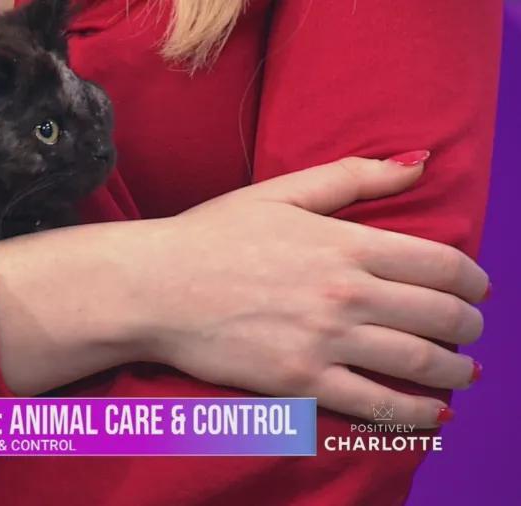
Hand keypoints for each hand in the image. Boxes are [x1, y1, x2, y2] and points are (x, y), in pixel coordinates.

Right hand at [135, 156, 487, 426]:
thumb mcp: (281, 194)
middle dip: (468, 327)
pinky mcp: (300, 381)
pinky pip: (376, 404)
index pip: (441, 264)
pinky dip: (416, 412)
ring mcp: (324, 341)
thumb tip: (420, 163)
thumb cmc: (211, 236)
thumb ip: (353, 177)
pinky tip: (433, 413)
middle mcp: (345, 294)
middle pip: (440, 316)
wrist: (153, 287)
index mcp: (346, 243)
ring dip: (454, 370)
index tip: (476, 290)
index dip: (473, 281)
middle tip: (470, 332)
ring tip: (463, 372)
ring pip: (418, 362)